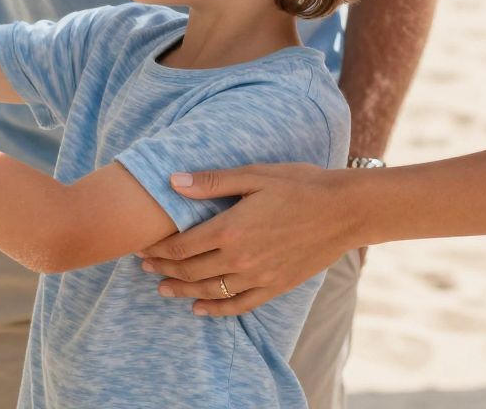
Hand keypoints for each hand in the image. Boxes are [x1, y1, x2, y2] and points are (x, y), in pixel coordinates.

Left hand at [137, 163, 359, 315]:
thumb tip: (172, 181)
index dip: (156, 249)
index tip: (140, 248)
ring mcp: (258, 276)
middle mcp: (240, 258)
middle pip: (189, 271)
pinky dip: (215, 310)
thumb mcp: (255, 174)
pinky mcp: (275, 286)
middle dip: (162, 270)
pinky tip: (200, 309)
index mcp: (231, 228)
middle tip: (144, 268)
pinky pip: (238, 305)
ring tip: (163, 290)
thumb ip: (213, 181)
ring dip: (182, 292)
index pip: (181, 246)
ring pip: (209, 291)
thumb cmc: (301, 184)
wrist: (345, 210)